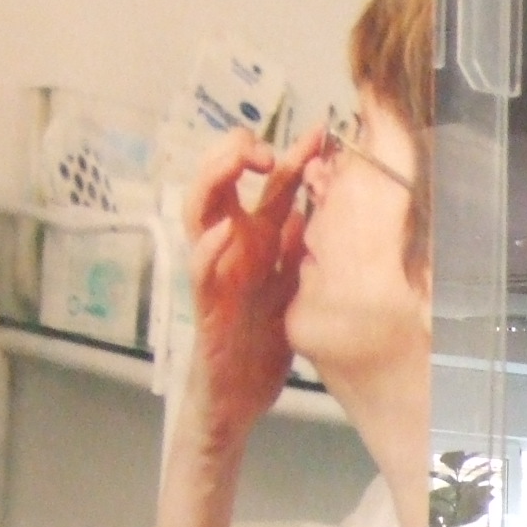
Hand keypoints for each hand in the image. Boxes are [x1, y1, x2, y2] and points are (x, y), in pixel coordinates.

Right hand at [181, 125, 319, 444]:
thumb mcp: (292, 284)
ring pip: (200, 213)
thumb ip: (299, 246)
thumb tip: (326, 205)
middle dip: (239, 153)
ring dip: (216, 181)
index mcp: (254, 241)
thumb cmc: (262, 340)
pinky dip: (208, 251)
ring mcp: (214, 274)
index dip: (292, 155)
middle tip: (268, 143)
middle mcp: (230, 249)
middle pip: (223, 184)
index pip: (270, 186)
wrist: (239, 396)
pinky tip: (222, 233)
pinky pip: (200, 273)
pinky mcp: (206, 307)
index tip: (320, 130)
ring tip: (241, 160)